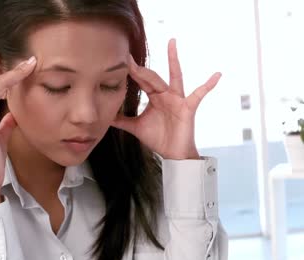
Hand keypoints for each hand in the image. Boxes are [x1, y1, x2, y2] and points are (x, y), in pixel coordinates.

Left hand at [112, 39, 221, 159]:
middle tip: (129, 58)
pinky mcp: (188, 108)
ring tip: (171, 42)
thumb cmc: (158, 138)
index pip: (142, 81)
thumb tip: (106, 116)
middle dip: (141, 69)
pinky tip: (217, 75)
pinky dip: (209, 85)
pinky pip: (200, 94)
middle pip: (152, 77)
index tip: (122, 60)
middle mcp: (166, 94)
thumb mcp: (135, 127)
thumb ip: (122, 120)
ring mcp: (178, 99)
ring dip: (173, 60)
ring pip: (174, 77)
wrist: (172, 154)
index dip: (132, 72)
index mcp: (154, 97)